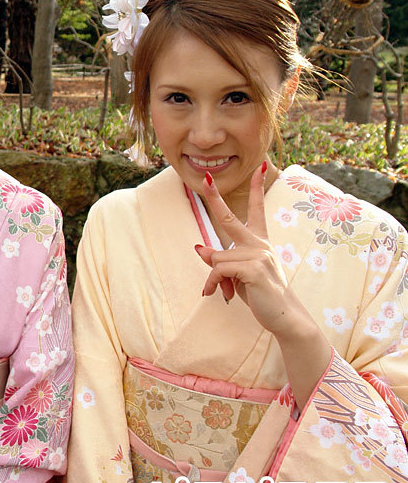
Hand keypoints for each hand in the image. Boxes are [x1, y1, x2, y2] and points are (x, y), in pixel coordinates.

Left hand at [193, 162, 313, 340]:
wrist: (283, 316)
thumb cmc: (260, 293)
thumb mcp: (238, 274)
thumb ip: (221, 260)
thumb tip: (200, 248)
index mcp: (259, 242)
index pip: (257, 209)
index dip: (258, 188)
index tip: (261, 166)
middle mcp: (259, 244)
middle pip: (229, 218)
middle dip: (215, 198)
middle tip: (206, 178)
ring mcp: (258, 255)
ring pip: (217, 258)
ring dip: (214, 278)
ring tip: (222, 291)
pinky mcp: (253, 269)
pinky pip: (219, 270)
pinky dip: (214, 283)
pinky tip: (221, 294)